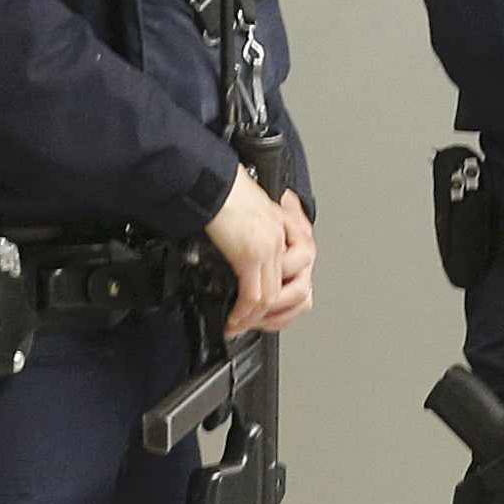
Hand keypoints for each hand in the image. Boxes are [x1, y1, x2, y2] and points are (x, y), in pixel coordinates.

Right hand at [204, 167, 303, 336]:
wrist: (206, 178)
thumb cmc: (219, 188)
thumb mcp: (246, 209)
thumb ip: (250, 232)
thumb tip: (238, 251)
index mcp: (282, 227)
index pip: (296, 271)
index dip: (282, 297)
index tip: (263, 309)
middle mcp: (281, 238)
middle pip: (291, 290)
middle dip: (270, 314)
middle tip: (251, 323)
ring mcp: (268, 248)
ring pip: (272, 298)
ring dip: (254, 318)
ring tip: (238, 325)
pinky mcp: (250, 255)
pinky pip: (254, 296)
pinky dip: (244, 314)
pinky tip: (234, 320)